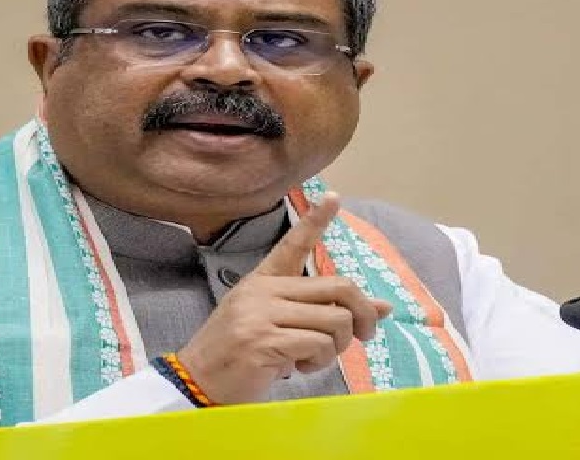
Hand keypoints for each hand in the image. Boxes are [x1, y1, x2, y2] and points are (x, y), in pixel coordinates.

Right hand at [176, 192, 392, 404]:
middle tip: (365, 335)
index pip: (292, 245)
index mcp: (262, 281)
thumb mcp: (276, 325)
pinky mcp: (263, 341)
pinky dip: (319, 361)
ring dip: (338, 346)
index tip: (332, 197)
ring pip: (335, 320)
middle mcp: (262, 291)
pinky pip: (318, 345)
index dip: (315, 221)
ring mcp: (261, 315)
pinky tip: (300, 368)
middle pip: (338, 287)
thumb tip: (381, 308)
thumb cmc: (240, 355)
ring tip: (315, 358)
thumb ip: (320, 312)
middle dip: (363, 314)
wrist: (198, 381)